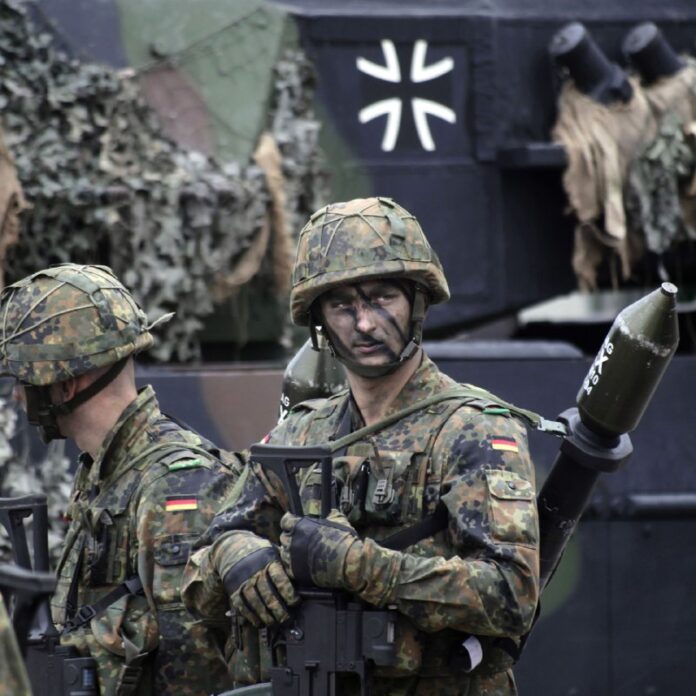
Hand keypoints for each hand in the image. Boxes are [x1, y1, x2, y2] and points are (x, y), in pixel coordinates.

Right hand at [216, 531, 298, 626]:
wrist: (231, 547)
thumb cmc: (258, 550)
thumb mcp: (272, 550)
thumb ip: (284, 563)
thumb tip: (301, 576)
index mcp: (268, 560)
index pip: (280, 579)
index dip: (289, 593)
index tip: (296, 602)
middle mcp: (255, 571)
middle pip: (268, 594)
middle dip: (279, 610)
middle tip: (288, 620)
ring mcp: (243, 581)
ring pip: (256, 602)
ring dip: (266, 616)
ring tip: (275, 623)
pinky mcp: (233, 589)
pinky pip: (243, 606)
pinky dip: (251, 616)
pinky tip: (259, 622)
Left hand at [279, 509, 401, 605]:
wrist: (348, 563)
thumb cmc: (344, 539)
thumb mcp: (339, 520)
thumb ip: (331, 515)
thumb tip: (332, 512)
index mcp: (300, 525)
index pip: (285, 521)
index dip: (290, 522)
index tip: (294, 525)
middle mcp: (292, 540)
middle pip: (284, 536)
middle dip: (291, 537)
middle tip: (301, 541)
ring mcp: (292, 557)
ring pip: (284, 552)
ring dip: (291, 552)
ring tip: (302, 554)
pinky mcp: (295, 572)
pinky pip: (288, 567)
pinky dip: (293, 565)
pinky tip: (302, 564)